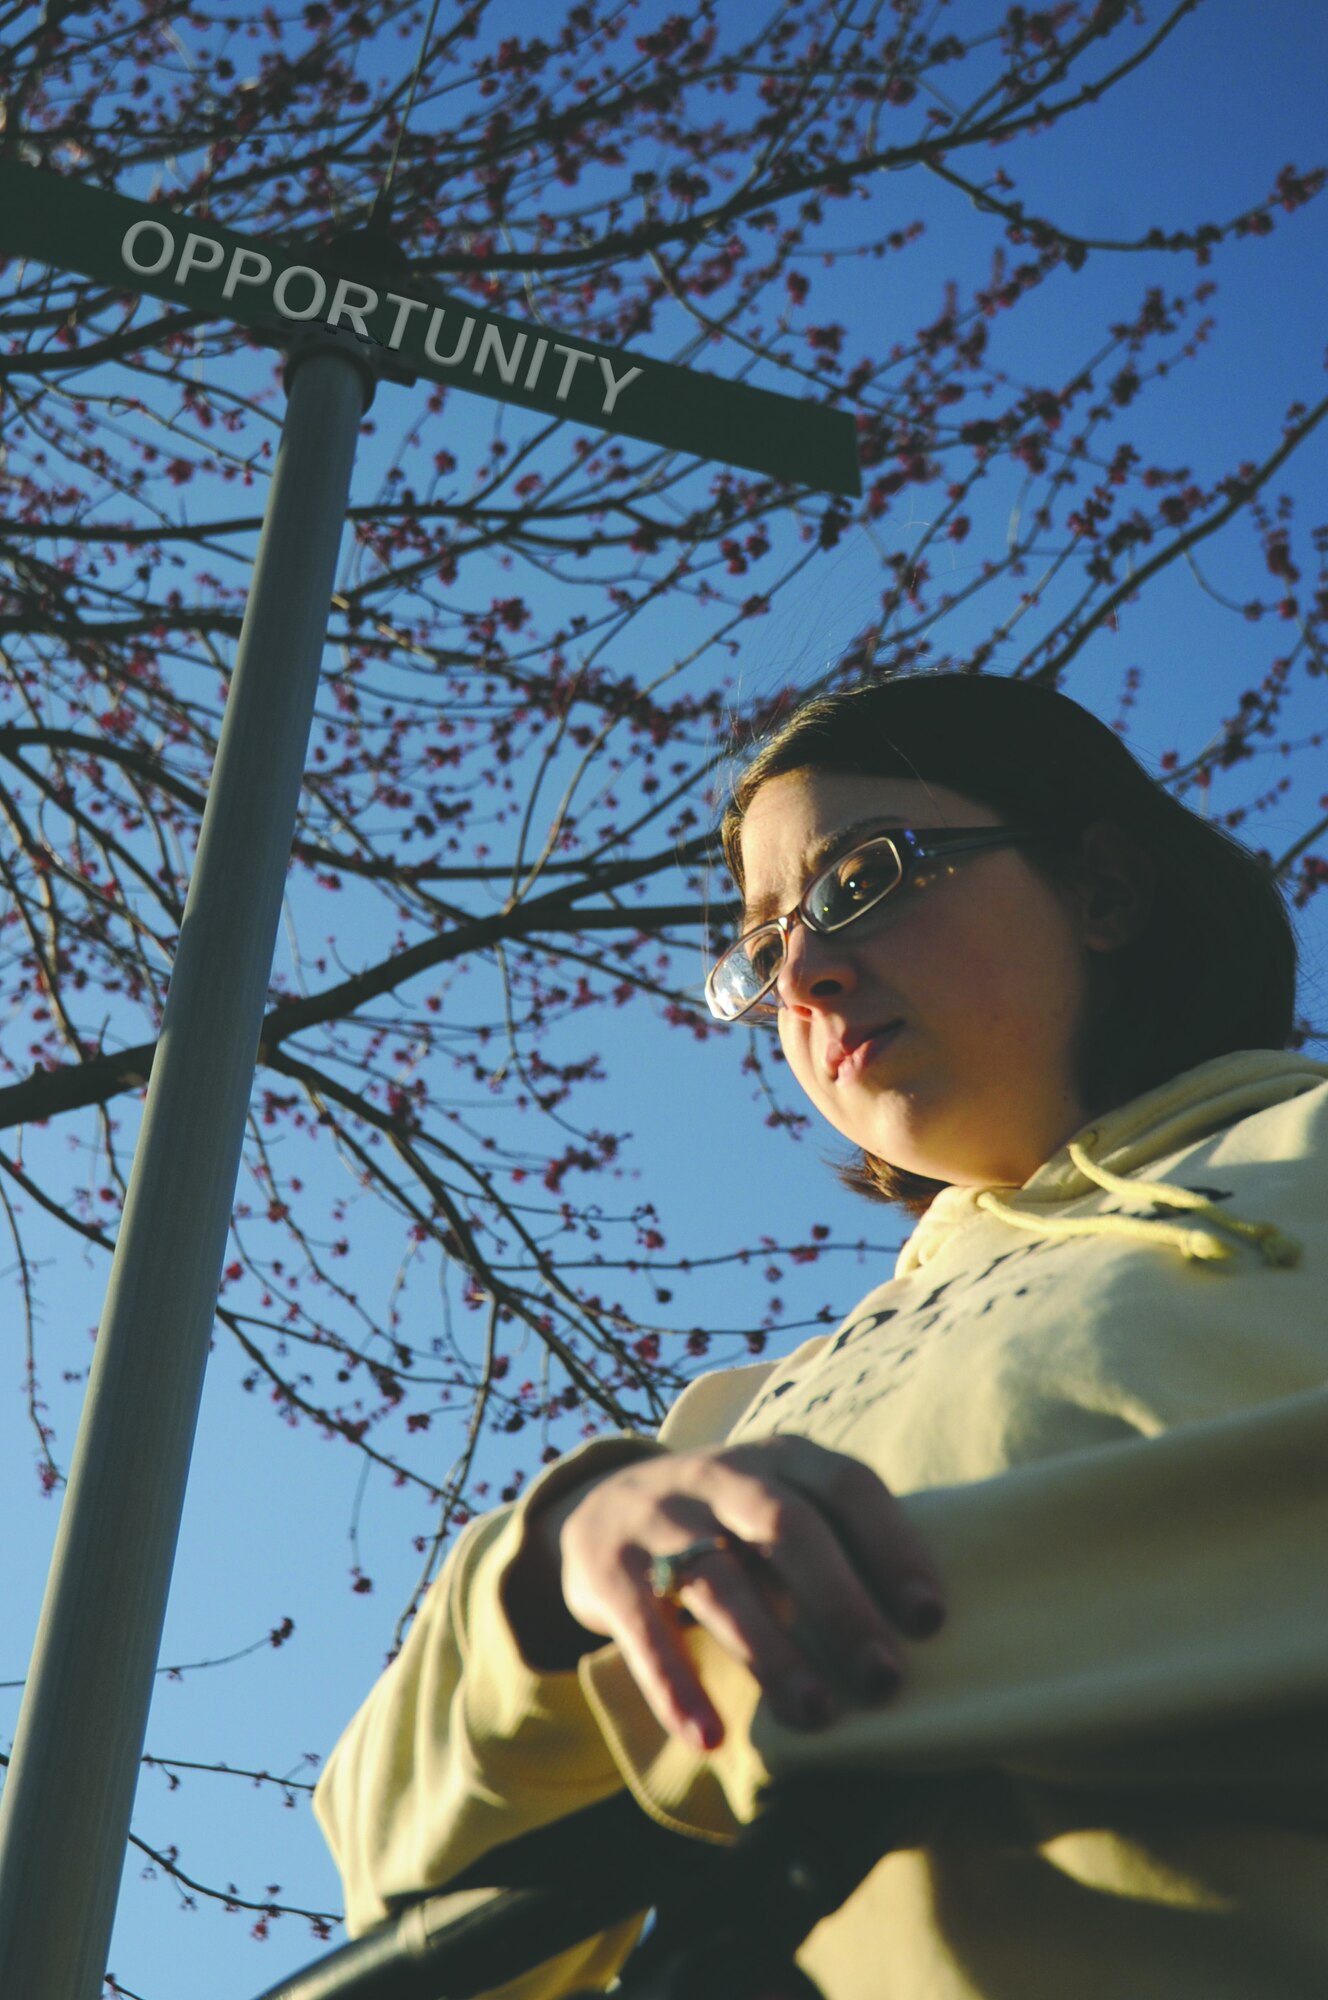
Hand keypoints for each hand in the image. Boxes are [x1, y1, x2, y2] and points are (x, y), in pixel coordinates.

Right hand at [516, 1436, 944, 1753]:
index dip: (892, 1546)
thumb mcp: (779, 1503)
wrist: (599, 1506)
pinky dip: (676, 1687)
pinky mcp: (609, 1572)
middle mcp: (722, 1475)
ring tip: (817, 1717)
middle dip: (842, 1605)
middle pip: (788, 1530)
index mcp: (782, 1457)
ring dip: (771, 1651)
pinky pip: (644, 1631)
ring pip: (719, 1581)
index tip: (931, 1618)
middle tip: (883, 1680)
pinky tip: (709, 1739)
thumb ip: (837, 1543)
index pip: (846, 1485)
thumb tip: (927, 1632)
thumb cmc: (728, 1524)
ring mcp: (659, 1519)